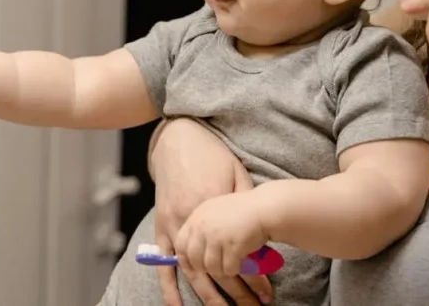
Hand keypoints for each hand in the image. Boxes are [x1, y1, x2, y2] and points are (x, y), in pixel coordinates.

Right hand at [151, 118, 272, 304]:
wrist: (178, 139)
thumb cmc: (211, 155)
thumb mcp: (236, 173)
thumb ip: (244, 200)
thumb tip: (260, 228)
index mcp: (212, 210)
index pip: (235, 253)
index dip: (253, 275)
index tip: (267, 290)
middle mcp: (192, 223)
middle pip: (215, 269)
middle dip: (235, 293)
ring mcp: (173, 226)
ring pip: (192, 271)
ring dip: (207, 295)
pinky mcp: (161, 226)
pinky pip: (164, 263)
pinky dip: (169, 286)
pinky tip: (176, 305)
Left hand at [174, 191, 268, 276]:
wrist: (266, 207)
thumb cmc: (244, 209)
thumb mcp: (215, 210)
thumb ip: (201, 227)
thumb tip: (189, 251)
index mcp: (198, 216)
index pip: (181, 244)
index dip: (187, 258)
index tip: (195, 265)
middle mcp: (204, 226)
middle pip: (195, 259)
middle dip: (206, 267)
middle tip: (219, 265)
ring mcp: (217, 237)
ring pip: (211, 267)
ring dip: (223, 269)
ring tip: (233, 261)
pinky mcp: (232, 247)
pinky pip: (228, 269)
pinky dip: (236, 268)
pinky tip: (243, 260)